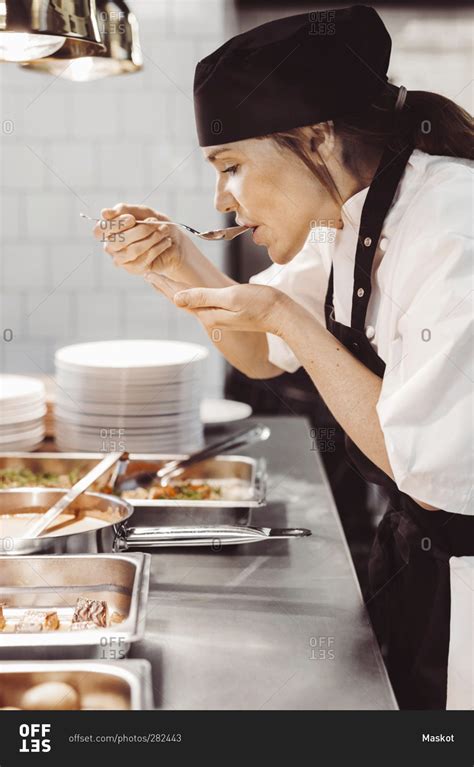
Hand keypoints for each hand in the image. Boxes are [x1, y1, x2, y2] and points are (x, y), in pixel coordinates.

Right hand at [93, 203, 203, 279]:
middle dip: (140, 230)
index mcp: (108, 231)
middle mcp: (111, 246)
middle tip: (154, 222)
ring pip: (132, 250)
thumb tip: (104, 213)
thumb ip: (122, 210)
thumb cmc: (153, 223)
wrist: (173, 238)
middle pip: (118, 241)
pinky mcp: (134, 269)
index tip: (131, 218)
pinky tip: (166, 242)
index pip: (99, 230)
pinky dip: (157, 248)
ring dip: (151, 238)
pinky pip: (144, 259)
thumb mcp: (140, 211)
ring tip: (163, 231)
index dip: (114, 224)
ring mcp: (121, 259)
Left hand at [144, 273, 290, 335]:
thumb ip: (203, 298)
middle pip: (183, 300)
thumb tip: (177, 299)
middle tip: (149, 275)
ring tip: (164, 282)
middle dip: (166, 287)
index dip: (164, 284)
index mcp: (208, 313)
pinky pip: (203, 302)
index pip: (180, 297)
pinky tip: (191, 292)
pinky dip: (191, 294)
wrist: (282, 316)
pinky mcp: (227, 313)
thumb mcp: (231, 298)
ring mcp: (219, 317)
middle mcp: (211, 317)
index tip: (148, 273)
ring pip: (191, 301)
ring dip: (176, 291)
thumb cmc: (261, 304)